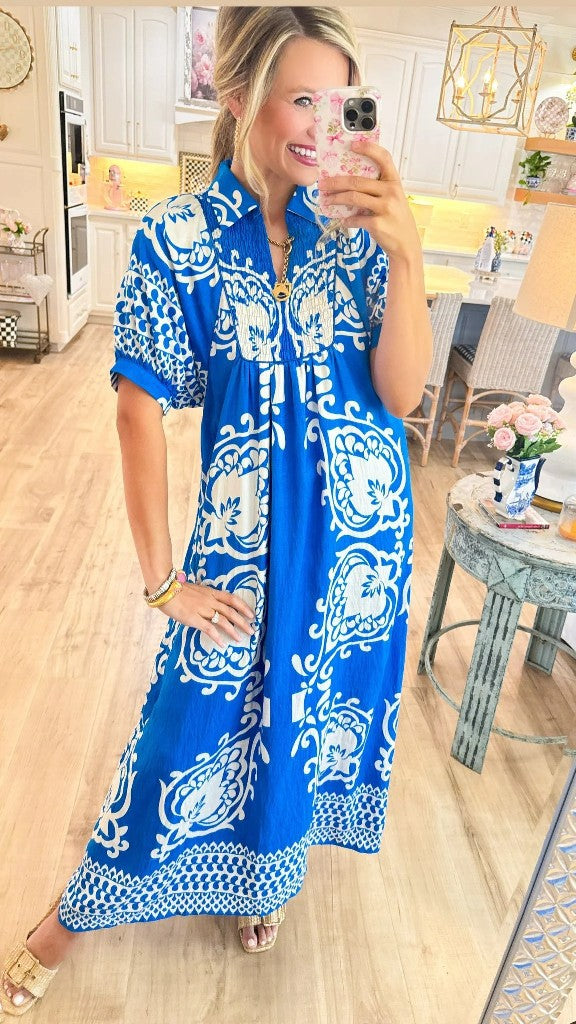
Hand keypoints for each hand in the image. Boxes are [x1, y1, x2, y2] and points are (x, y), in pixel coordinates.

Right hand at [159, 580, 255, 648]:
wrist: (164, 589)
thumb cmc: (177, 590)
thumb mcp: (196, 590)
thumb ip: (205, 597)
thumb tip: (211, 604)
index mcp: (211, 593)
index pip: (232, 599)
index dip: (243, 607)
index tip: (252, 614)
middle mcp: (210, 600)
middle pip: (231, 611)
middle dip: (243, 622)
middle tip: (252, 630)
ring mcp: (202, 609)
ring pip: (223, 620)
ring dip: (233, 630)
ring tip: (240, 639)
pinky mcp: (194, 618)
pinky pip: (209, 629)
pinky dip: (217, 637)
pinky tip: (222, 644)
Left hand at [317, 140, 420, 262]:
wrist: (406, 245)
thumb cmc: (396, 220)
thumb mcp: (392, 199)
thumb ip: (377, 189)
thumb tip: (348, 182)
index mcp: (394, 182)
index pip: (384, 158)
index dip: (368, 148)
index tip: (352, 144)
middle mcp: (391, 192)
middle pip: (358, 181)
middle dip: (336, 182)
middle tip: (322, 184)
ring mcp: (385, 208)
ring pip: (353, 198)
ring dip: (336, 199)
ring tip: (326, 200)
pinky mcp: (378, 224)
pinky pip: (355, 219)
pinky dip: (346, 220)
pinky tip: (342, 220)